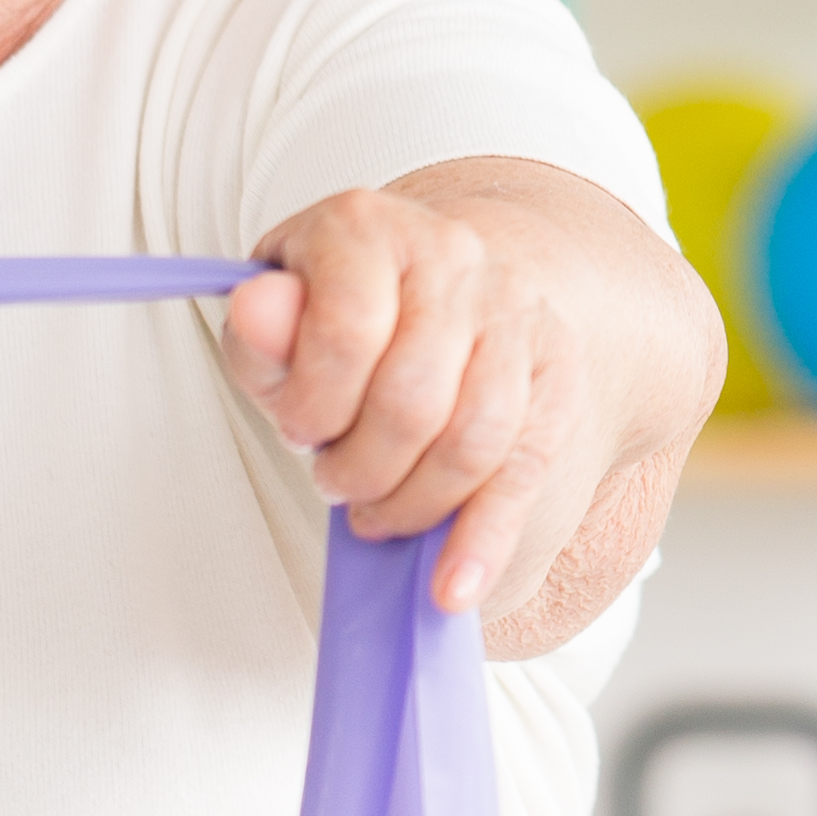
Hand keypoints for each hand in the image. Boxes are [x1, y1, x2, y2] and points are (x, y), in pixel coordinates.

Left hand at [223, 169, 701, 625]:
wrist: (461, 288)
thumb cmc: (350, 320)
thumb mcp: (284, 319)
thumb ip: (261, 333)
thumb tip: (258, 311)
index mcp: (368, 227)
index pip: (348, 332)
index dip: (313, 405)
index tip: (296, 429)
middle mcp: (454, 256)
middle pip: (415, 399)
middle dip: (362, 468)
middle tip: (336, 482)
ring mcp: (516, 312)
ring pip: (474, 440)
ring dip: (414, 504)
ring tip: (380, 514)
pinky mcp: (558, 370)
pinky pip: (524, 470)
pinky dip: (484, 540)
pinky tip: (454, 588)